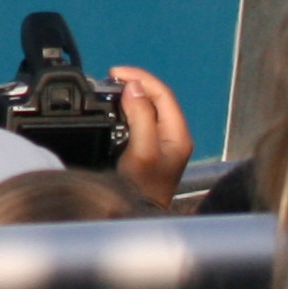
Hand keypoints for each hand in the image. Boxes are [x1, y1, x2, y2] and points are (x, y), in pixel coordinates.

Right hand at [113, 65, 193, 206]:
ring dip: (130, 95)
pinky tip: (115, 109)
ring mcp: (162, 142)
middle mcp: (173, 135)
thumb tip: (134, 88)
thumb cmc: (142, 188)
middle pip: (157, 98)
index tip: (115, 73)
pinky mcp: (149, 147)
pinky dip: (127, 108)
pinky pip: (141, 118)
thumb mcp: (141, 151)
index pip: (163, 93)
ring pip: (149, 107)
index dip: (140, 78)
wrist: (139, 215)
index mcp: (177, 134)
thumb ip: (140, 117)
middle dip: (134, 84)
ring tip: (110, 90)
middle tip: (110, 80)